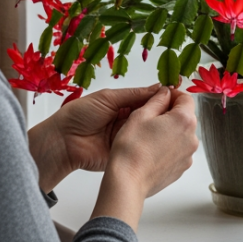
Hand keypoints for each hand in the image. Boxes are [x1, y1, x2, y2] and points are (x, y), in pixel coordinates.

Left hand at [27, 85, 165, 192]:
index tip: (177, 96)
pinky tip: (163, 143)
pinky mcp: (125, 153)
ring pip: (148, 133)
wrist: (63, 142)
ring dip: (158, 131)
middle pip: (151, 117)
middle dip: (162, 115)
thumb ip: (134, 94)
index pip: (147, 101)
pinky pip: (140, 148)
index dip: (161, 99)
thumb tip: (158, 88)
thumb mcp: (108, 98)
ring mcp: (127, 138)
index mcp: (122, 105)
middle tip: (179, 112)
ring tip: (174, 126)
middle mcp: (127, 121)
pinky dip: (150, 146)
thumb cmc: (78, 115)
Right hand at [91, 87, 198, 228]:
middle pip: (185, 117)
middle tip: (149, 117)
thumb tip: (165, 93)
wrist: (128, 181)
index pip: (185, 98)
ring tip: (148, 136)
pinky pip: (178, 150)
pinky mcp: (181, 168)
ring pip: (182, 134)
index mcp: (184, 120)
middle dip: (170, 113)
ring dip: (169, 131)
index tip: (160, 97)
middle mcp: (192, 138)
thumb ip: (157, 99)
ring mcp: (188, 155)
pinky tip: (151, 150)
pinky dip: (168, 147)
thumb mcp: (141, 114)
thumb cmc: (131, 148)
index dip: (172, 95)